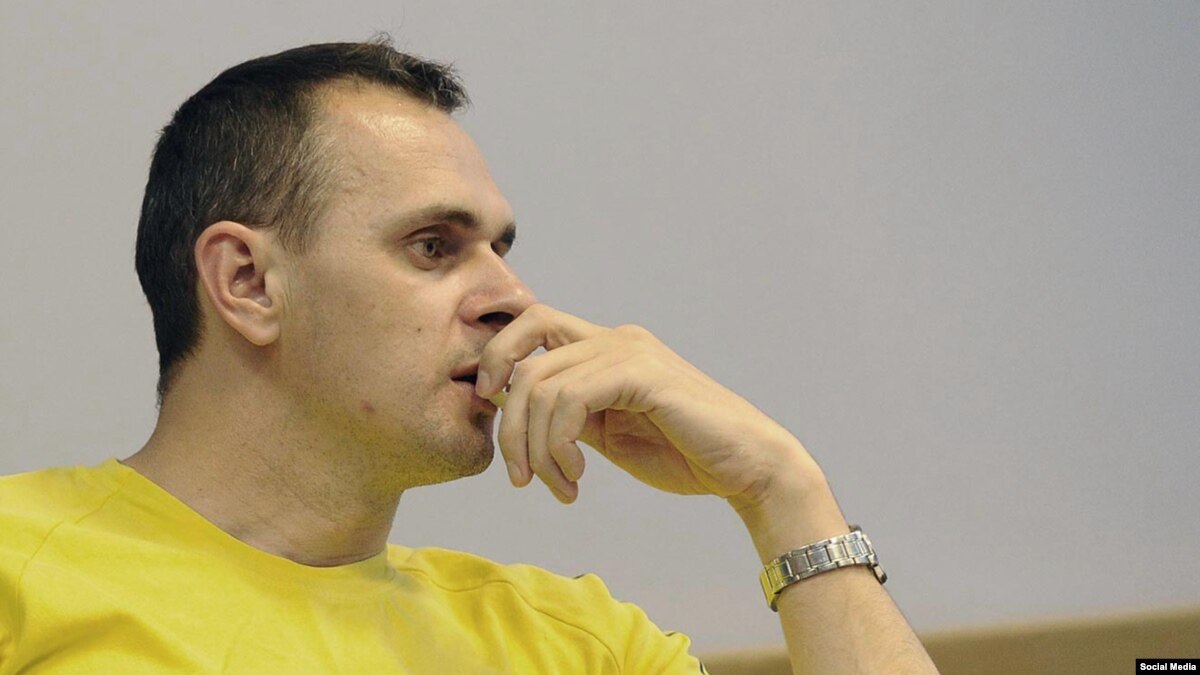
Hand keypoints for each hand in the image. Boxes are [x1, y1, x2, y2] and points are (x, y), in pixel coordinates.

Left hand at [475, 304, 817, 505]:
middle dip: (509, 424)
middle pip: (525, 359)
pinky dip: (559, 445)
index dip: (496, 356)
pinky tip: (577, 476)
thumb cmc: (683, 453)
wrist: (747, 468)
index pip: (530, 325)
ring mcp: (629, 351)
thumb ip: (568, 415)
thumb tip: (514, 411)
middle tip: (520, 476)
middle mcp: (615, 337)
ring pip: (542, 386)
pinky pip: (570, 401)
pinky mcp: (641, 373)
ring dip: (537, 449)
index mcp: (605, 346)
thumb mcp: (608, 433)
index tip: (487, 406)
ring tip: (561, 486)